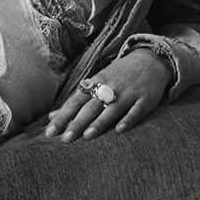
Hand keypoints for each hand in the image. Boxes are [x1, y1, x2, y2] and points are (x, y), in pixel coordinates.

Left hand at [37, 46, 175, 141]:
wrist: (150, 60)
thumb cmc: (118, 75)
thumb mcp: (96, 82)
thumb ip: (76, 101)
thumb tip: (51, 116)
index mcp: (95, 83)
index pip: (75, 102)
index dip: (62, 116)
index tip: (50, 132)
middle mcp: (110, 88)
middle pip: (90, 107)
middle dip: (77, 122)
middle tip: (65, 139)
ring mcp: (128, 93)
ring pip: (112, 109)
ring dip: (100, 122)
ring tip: (87, 136)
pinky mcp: (145, 99)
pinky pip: (136, 110)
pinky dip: (128, 119)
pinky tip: (120, 130)